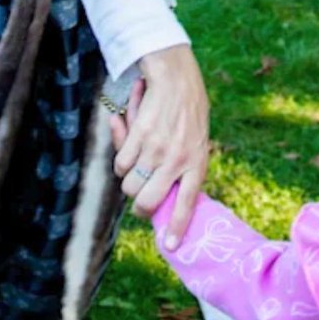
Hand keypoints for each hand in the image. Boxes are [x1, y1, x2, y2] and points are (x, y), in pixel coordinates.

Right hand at [110, 43, 208, 248]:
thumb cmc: (189, 107)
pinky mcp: (138, 136)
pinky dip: (121, 159)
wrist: (175, 74)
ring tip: (140, 160)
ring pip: (129, 185)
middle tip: (141, 196)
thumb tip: (169, 198)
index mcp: (197, 160)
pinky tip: (132, 142)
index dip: (178, 226)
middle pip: (147, 202)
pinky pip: (120, 164)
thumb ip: (186, 165)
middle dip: (140, 205)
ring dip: (129, 179)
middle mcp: (177, 158)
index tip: (170, 245)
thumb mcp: (198, 137)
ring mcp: (156, 148)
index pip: (188, 202)